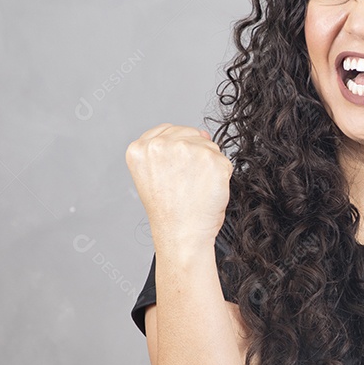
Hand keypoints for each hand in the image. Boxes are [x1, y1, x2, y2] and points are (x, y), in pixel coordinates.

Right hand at [125, 123, 233, 250]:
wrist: (182, 234)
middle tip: (186, 183)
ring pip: (209, 146)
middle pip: (191, 134)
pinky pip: (224, 161)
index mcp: (140, 148)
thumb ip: (170, 149)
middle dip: (194, 155)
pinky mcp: (211, 158)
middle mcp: (161, 145)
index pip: (168, 130)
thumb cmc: (169, 212)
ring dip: (208, 165)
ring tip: (195, 188)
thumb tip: (203, 134)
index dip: (177, 150)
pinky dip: (221, 175)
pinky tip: (208, 190)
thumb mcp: (153, 175)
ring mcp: (187, 149)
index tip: (176, 170)